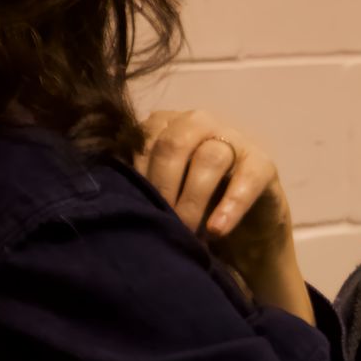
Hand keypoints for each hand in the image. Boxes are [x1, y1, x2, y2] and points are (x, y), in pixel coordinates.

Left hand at [137, 110, 309, 322]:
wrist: (242, 237)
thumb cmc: (189, 213)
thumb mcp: (159, 198)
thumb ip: (136, 186)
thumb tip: (98, 193)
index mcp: (165, 126)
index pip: (142, 137)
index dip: (135, 173)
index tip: (130, 208)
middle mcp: (198, 123)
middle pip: (174, 141)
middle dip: (163, 186)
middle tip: (160, 223)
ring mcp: (233, 140)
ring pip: (210, 157)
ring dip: (193, 199)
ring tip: (188, 233)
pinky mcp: (262, 164)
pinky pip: (247, 177)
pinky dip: (231, 205)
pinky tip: (217, 229)